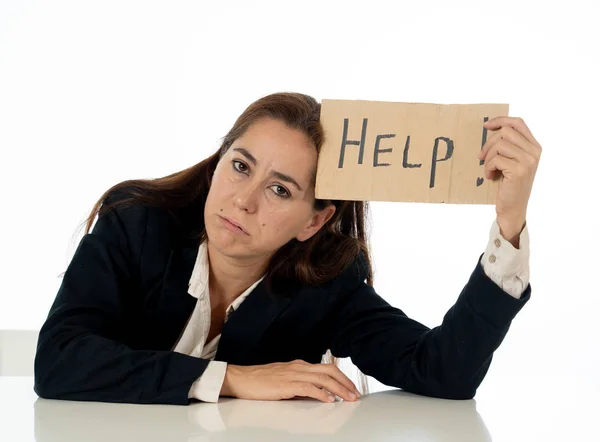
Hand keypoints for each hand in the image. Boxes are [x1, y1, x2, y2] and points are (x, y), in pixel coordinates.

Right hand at [220, 359, 360, 402]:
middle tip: (355, 394)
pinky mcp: (286, 384)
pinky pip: (308, 387)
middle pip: (329, 370)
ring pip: (323, 378)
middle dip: (345, 382)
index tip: (351, 388)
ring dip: (338, 389)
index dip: (341, 377)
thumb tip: (316, 394)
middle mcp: (299, 366)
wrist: (240, 378)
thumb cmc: (259, 380)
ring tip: (348, 398)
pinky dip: (321, 393)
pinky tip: (328, 400)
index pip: (326, 368)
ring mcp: (292, 374)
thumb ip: (300, 384)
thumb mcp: (284, 379)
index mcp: (299, 365)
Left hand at [478, 116, 541, 241]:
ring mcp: (528, 161)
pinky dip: (488, 167)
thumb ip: (509, 145)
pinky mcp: (519, 170)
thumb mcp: (512, 162)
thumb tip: (492, 128)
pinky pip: (495, 159)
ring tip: (489, 169)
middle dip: (489, 143)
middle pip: (506, 131)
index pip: (518, 123)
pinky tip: (490, 176)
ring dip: (488, 157)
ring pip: (499, 144)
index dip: (501, 120)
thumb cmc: (509, 185)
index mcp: (534, 147)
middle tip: (482, 156)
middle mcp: (534, 152)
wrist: (513, 208)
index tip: (486, 125)